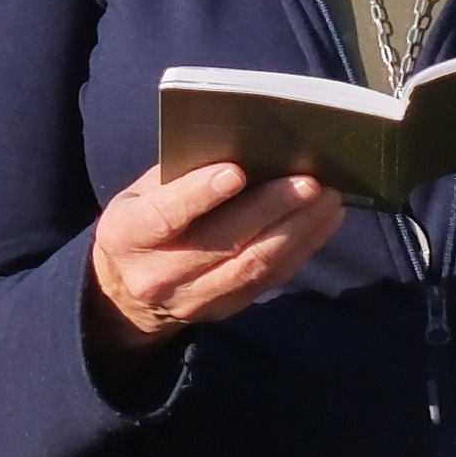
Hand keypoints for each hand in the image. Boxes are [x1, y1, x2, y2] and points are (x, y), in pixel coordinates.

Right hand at [86, 156, 346, 362]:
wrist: (128, 290)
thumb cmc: (142, 222)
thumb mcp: (139, 194)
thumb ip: (179, 175)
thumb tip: (242, 147)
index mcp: (128, 235)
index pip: (164, 217)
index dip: (200, 195)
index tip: (237, 171)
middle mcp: (158, 275)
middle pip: (222, 243)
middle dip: (270, 209)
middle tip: (309, 180)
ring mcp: (194, 298)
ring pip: (253, 265)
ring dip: (298, 230)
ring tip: (328, 198)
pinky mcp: (224, 309)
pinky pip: (269, 279)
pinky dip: (301, 248)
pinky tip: (323, 221)